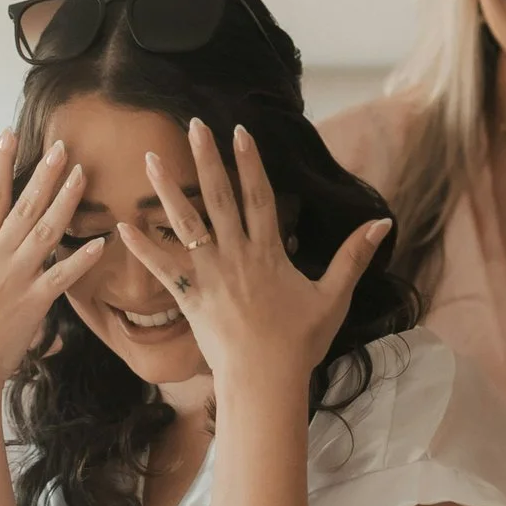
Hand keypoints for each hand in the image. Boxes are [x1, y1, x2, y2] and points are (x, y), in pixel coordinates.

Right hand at [0, 134, 103, 398]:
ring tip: (82, 175)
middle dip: (44, 174)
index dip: (0, 163)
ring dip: (66, 202)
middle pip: (24, 206)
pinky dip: (81, 260)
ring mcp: (16, 279)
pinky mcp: (34, 303)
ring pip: (45, 231)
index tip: (10, 134)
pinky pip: (62, 277)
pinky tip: (100, 242)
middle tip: (62, 146)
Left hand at [123, 120, 388, 390]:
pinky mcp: (190, 298)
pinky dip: (143, 248)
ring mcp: (210, 275)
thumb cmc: (300, 342)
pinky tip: (122, 226)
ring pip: (185, 224)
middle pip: (218, 198)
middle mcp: (237, 255)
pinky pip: (162, 269)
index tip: (239, 131)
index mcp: (269, 252)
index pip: (259, 196)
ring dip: (167, 190)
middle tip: (193, 125)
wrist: (265, 379)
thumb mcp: (334, 297)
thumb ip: (353, 256)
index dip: (249, 162)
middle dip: (206, 159)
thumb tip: (382, 223)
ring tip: (150, 159)